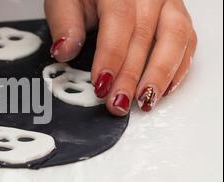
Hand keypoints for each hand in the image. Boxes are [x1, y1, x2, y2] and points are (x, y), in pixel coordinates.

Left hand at [45, 0, 196, 115]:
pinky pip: (187, 42)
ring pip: (175, 38)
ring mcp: (167, 4)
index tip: (101, 83)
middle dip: (131, 76)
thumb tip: (64, 50)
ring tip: (144, 101)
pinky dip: (177, 69)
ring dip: (160, 75)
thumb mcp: (65, 0)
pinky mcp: (177, 17)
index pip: (119, 21)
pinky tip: (162, 90)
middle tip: (118, 102)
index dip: (111, 56)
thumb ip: (64, 23)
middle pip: (144, 36)